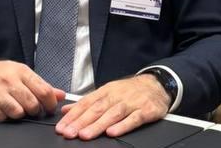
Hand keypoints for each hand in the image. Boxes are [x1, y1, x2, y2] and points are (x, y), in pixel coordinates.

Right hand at [0, 58, 64, 120]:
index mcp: (21, 72)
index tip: (51, 107)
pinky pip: (1, 117)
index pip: (43, 90)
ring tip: (17, 107)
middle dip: (35, 110)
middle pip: (32, 104)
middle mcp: (8, 81)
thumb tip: (60, 95)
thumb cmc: (1, 73)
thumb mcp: (22, 73)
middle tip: (32, 108)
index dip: (51, 103)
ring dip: (20, 114)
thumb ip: (42, 85)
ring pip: (17, 113)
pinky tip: (4, 108)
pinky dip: (5, 116)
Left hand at [55, 74, 169, 139]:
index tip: (62, 127)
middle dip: (81, 122)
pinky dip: (123, 126)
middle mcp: (117, 96)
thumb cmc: (130, 91)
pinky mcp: (146, 110)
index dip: (73, 116)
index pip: (86, 103)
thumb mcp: (108, 92)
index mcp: (106, 91)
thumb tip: (66, 110)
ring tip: (85, 135)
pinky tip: (112, 133)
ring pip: (113, 114)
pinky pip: (134, 118)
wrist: (158, 84)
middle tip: (69, 133)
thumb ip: (87, 102)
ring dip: (98, 125)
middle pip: (97, 109)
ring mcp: (132, 103)